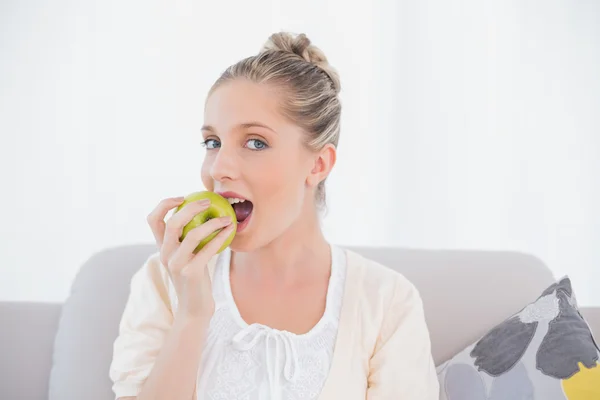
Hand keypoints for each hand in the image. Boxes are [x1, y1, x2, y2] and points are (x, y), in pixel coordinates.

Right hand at [146, 196, 234, 318]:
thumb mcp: (187, 257)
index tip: (182, 197)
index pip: (153, 219)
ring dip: (213, 222)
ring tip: (227, 218)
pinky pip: (208, 249)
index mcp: (162, 248)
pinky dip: (220, 236)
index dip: (164, 204)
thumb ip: (188, 239)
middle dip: (191, 207)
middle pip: (173, 222)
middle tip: (209, 202)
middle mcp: (165, 254)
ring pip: (193, 234)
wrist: (194, 310)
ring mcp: (177, 264)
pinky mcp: (191, 273)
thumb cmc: (195, 280)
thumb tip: (204, 212)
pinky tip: (229, 231)